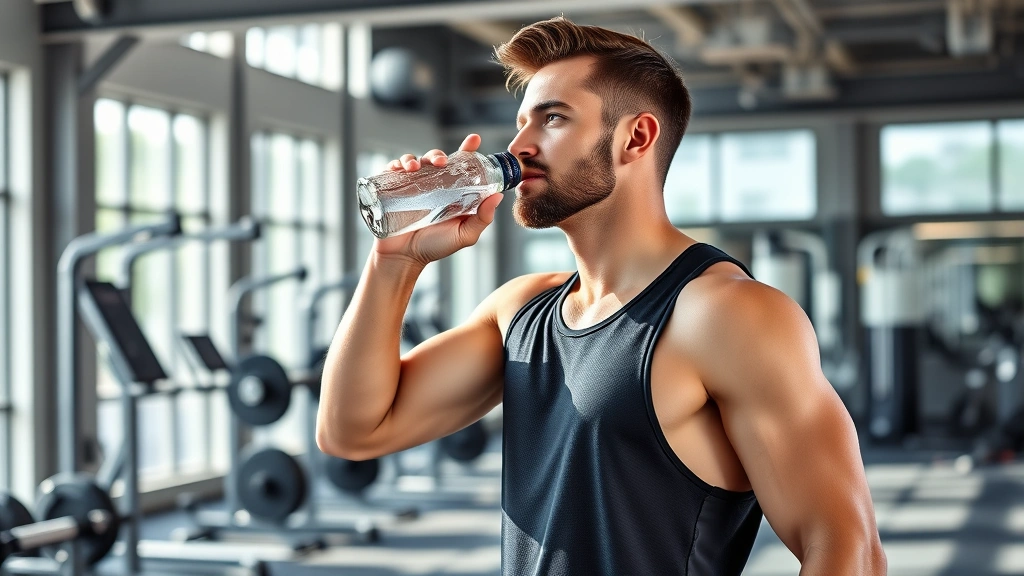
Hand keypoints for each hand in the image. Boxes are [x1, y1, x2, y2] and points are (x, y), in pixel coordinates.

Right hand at [373, 134, 503, 266]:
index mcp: (451, 192)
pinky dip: (395, 164)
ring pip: (414, 161)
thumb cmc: (435, 247)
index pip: (460, 166)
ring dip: (414, 158)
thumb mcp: (464, 235)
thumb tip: (498, 196)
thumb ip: (482, 218)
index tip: (473, 140)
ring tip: (415, 167)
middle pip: (435, 159)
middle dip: (437, 154)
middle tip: (440, 161)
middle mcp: (432, 185)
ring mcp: (411, 187)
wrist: (404, 258)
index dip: (467, 150)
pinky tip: (399, 170)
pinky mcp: (392, 190)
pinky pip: (392, 170)